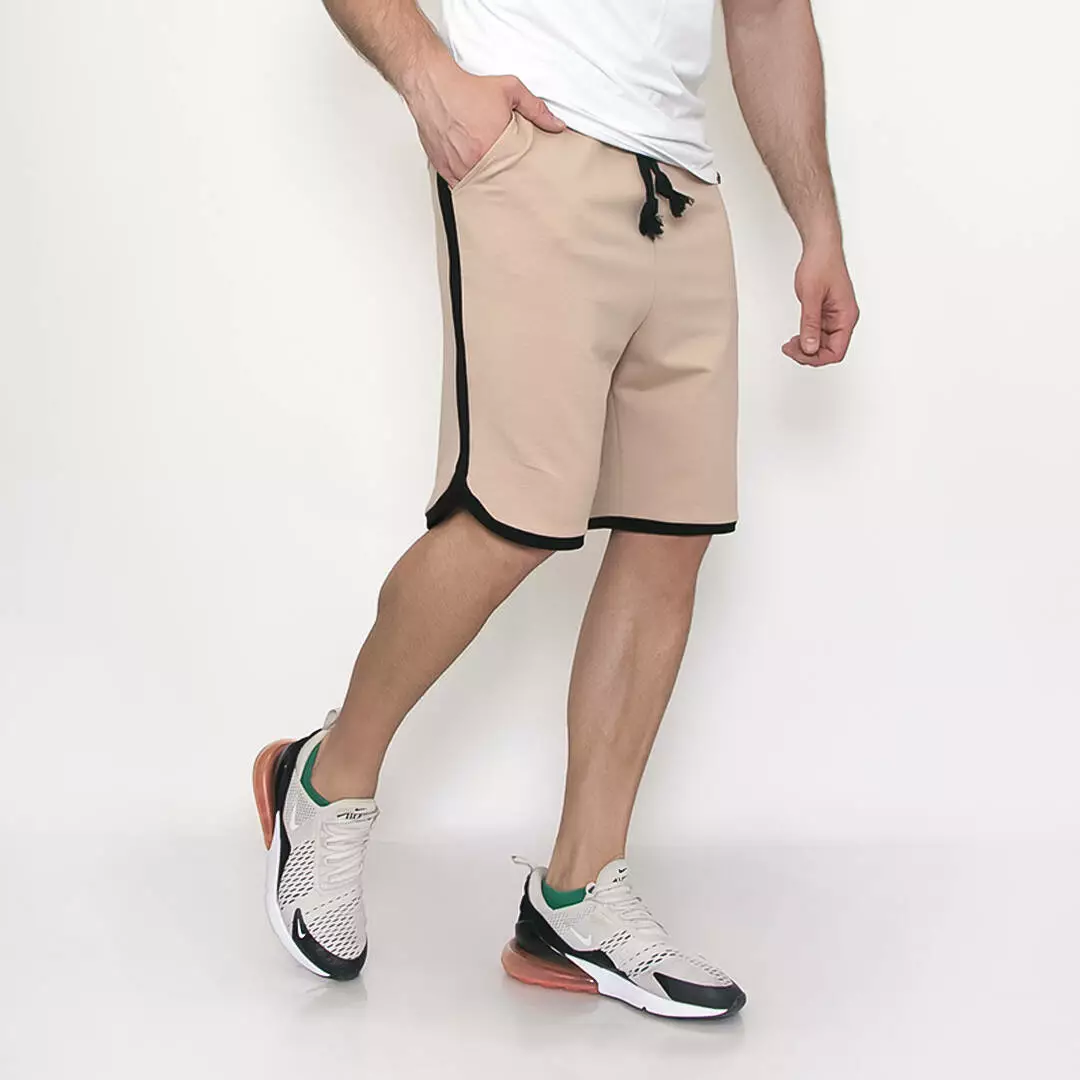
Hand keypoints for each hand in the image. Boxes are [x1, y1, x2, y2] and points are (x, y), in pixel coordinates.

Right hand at [404, 56, 564, 184]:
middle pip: (498, 182)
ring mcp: (458, 167)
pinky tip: (478, 181)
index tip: (529, 179)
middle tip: (516, 184)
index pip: (517, 171)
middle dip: (507, 182)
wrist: (432, 85)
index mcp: (494, 145)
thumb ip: (536, 109)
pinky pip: (460, 187)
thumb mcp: (509, 90)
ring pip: (479, 187)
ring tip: (497, 182)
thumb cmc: (466, 87)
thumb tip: (556, 125)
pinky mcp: (444, 169)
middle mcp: (475, 160)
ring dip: (488, 185)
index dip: (523, 175)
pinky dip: (469, 185)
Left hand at [782, 240, 858, 366]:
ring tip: (789, 344)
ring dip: (805, 347)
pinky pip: (818, 333)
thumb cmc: (821, 263)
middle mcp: (843, 319)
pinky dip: (806, 337)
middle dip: (808, 353)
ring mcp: (835, 317)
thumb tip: (809, 347)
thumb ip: (810, 323)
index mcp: (846, 316)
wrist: (821, 247)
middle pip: (829, 350)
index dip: (817, 357)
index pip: (836, 351)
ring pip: (822, 344)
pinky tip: (795, 337)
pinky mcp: (826, 314)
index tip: (799, 353)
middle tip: (789, 348)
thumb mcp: (811, 296)